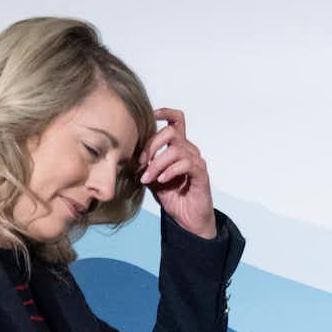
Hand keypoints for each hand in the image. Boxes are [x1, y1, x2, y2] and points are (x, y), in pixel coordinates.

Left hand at [137, 108, 214, 237]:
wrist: (188, 219)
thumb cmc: (173, 197)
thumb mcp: (152, 178)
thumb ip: (144, 164)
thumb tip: (129, 154)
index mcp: (178, 147)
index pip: (176, 120)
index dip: (164, 112)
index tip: (150, 116)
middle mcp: (189, 150)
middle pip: (171, 132)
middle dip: (151, 146)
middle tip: (141, 163)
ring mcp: (196, 161)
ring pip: (175, 150)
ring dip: (157, 164)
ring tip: (148, 178)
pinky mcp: (201, 174)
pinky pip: (185, 164)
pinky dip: (170, 171)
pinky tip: (162, 180)